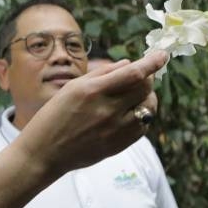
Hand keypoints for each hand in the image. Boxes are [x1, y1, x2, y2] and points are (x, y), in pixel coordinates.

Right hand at [19, 51, 166, 175]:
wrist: (45, 152)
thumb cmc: (54, 116)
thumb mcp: (72, 88)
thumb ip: (102, 74)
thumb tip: (129, 63)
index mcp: (93, 91)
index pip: (134, 73)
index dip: (152, 62)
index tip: (162, 55)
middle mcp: (107, 110)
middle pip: (145, 89)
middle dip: (147, 78)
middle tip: (141, 77)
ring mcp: (115, 130)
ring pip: (148, 108)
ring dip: (147, 98)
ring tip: (135, 96)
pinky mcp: (119, 145)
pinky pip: (143, 126)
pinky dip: (142, 116)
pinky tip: (129, 113)